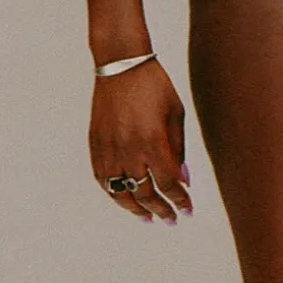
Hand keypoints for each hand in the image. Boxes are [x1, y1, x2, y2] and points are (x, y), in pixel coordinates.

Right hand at [88, 58, 193, 222]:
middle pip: (145, 193)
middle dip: (161, 210)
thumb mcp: (176, 115)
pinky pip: (102, 177)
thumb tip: (183, 181)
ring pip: (119, 191)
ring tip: (147, 217)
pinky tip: (123, 198)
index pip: (168, 184)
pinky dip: (113, 192)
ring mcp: (108, 146)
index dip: (179, 201)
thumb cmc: (155, 86)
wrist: (121, 63)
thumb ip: (178, 151)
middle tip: (170, 220)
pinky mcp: (95, 142)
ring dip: (135, 208)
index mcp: (152, 141)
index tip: (187, 211)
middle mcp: (128, 148)